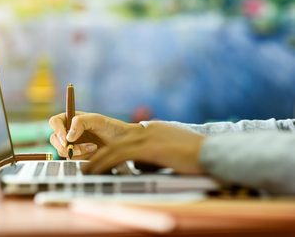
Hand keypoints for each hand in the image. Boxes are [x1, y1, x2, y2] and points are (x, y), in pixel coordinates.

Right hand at [49, 112, 135, 159]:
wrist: (124, 142)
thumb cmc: (113, 128)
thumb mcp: (98, 120)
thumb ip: (81, 122)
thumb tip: (68, 136)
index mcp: (72, 119)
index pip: (55, 122)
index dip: (57, 131)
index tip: (66, 140)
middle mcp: (70, 131)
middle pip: (55, 139)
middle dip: (67, 146)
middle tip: (80, 148)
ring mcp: (73, 144)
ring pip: (63, 151)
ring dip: (78, 152)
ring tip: (94, 147)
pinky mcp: (78, 155)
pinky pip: (72, 159)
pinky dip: (82, 157)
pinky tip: (93, 152)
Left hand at [81, 122, 206, 174]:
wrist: (215, 154)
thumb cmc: (196, 158)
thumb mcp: (170, 154)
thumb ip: (152, 156)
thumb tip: (138, 165)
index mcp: (153, 130)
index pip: (125, 139)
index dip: (109, 150)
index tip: (98, 160)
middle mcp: (148, 129)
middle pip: (115, 141)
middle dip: (98, 155)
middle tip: (85, 166)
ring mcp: (148, 136)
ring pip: (114, 148)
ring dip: (97, 160)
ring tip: (86, 172)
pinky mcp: (150, 147)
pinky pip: (121, 155)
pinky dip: (106, 163)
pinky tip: (98, 171)